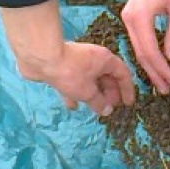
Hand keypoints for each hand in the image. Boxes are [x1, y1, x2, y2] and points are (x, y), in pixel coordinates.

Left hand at [0, 1, 134, 115]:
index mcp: (105, 60)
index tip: (128, 104)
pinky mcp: (63, 67)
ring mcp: (77, 62)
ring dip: (94, 94)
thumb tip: (107, 110)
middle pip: (106, 77)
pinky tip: (73, 106)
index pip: (123, 74)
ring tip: (95, 109)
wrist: (41, 57)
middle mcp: (93, 59)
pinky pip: (74, 83)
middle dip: (109, 93)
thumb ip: (99, 103)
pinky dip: (76, 94)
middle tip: (111, 108)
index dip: (127, 90)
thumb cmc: (70, 72)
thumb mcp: (87, 92)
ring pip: (90, 80)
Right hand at [121, 0, 169, 93]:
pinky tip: (156, 63)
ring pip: (137, 48)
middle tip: (166, 90)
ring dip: (150, 66)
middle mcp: (128, 19)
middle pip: (140, 54)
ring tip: (162, 82)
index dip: (161, 70)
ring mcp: (128, 17)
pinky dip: (147, 54)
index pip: (150, 52)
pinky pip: (138, 40)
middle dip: (154, 73)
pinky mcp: (131, 15)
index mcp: (139, 17)